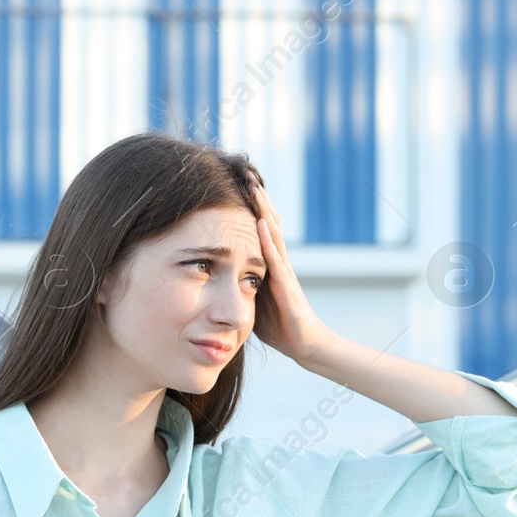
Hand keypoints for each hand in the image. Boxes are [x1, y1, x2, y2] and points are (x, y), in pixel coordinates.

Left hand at [246, 170, 335, 364]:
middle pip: (265, 223)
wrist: (304, 344)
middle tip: (244, 172)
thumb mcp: (249, 301)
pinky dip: (267, 239)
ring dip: (262, 210)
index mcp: (266, 264)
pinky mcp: (286, 285)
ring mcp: (283, 271)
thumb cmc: (278, 325)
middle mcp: (277, 262)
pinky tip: (259, 222)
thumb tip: (211, 277)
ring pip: (272, 234)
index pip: (255, 230)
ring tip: (253, 186)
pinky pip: (275, 258)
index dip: (246, 208)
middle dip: (256, 199)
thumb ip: (236, 285)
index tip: (233, 186)